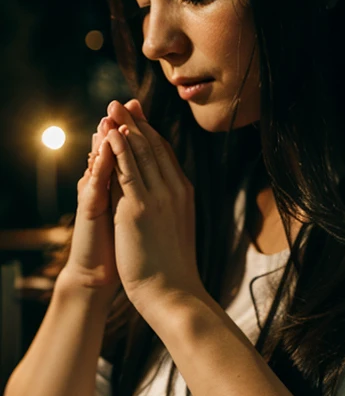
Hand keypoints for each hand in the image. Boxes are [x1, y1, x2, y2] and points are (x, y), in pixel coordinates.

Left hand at [101, 99, 205, 322]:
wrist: (173, 292)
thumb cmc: (173, 269)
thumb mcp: (177, 229)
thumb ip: (171, 207)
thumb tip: (168, 200)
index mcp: (184, 194)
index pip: (165, 155)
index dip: (149, 133)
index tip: (137, 117)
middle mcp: (175, 190)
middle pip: (153, 147)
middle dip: (135, 123)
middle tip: (121, 103)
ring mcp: (158, 198)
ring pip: (140, 154)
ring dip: (124, 128)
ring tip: (111, 110)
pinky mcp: (139, 209)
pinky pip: (127, 172)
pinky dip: (118, 150)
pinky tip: (109, 135)